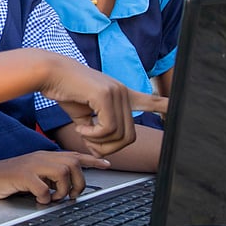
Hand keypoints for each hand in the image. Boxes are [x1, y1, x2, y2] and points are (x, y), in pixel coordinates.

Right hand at [0, 151, 110, 203]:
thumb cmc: (10, 177)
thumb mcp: (34, 172)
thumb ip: (50, 174)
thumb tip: (68, 185)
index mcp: (46, 156)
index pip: (74, 154)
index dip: (92, 160)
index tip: (106, 164)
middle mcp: (41, 157)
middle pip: (73, 163)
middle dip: (78, 182)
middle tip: (71, 195)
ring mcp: (32, 165)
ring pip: (62, 173)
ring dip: (62, 190)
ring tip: (54, 198)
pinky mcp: (22, 176)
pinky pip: (43, 188)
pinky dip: (45, 198)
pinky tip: (39, 201)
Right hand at [40, 55, 164, 156]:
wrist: (50, 73)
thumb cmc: (64, 90)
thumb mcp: (83, 115)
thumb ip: (95, 132)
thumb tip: (98, 151)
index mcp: (119, 94)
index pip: (149, 101)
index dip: (163, 107)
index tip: (175, 108)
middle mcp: (122, 92)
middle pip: (129, 136)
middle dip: (109, 148)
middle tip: (90, 145)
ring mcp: (116, 92)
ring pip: (119, 135)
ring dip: (98, 142)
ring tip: (83, 133)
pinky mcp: (105, 95)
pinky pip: (107, 129)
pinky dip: (92, 135)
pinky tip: (81, 127)